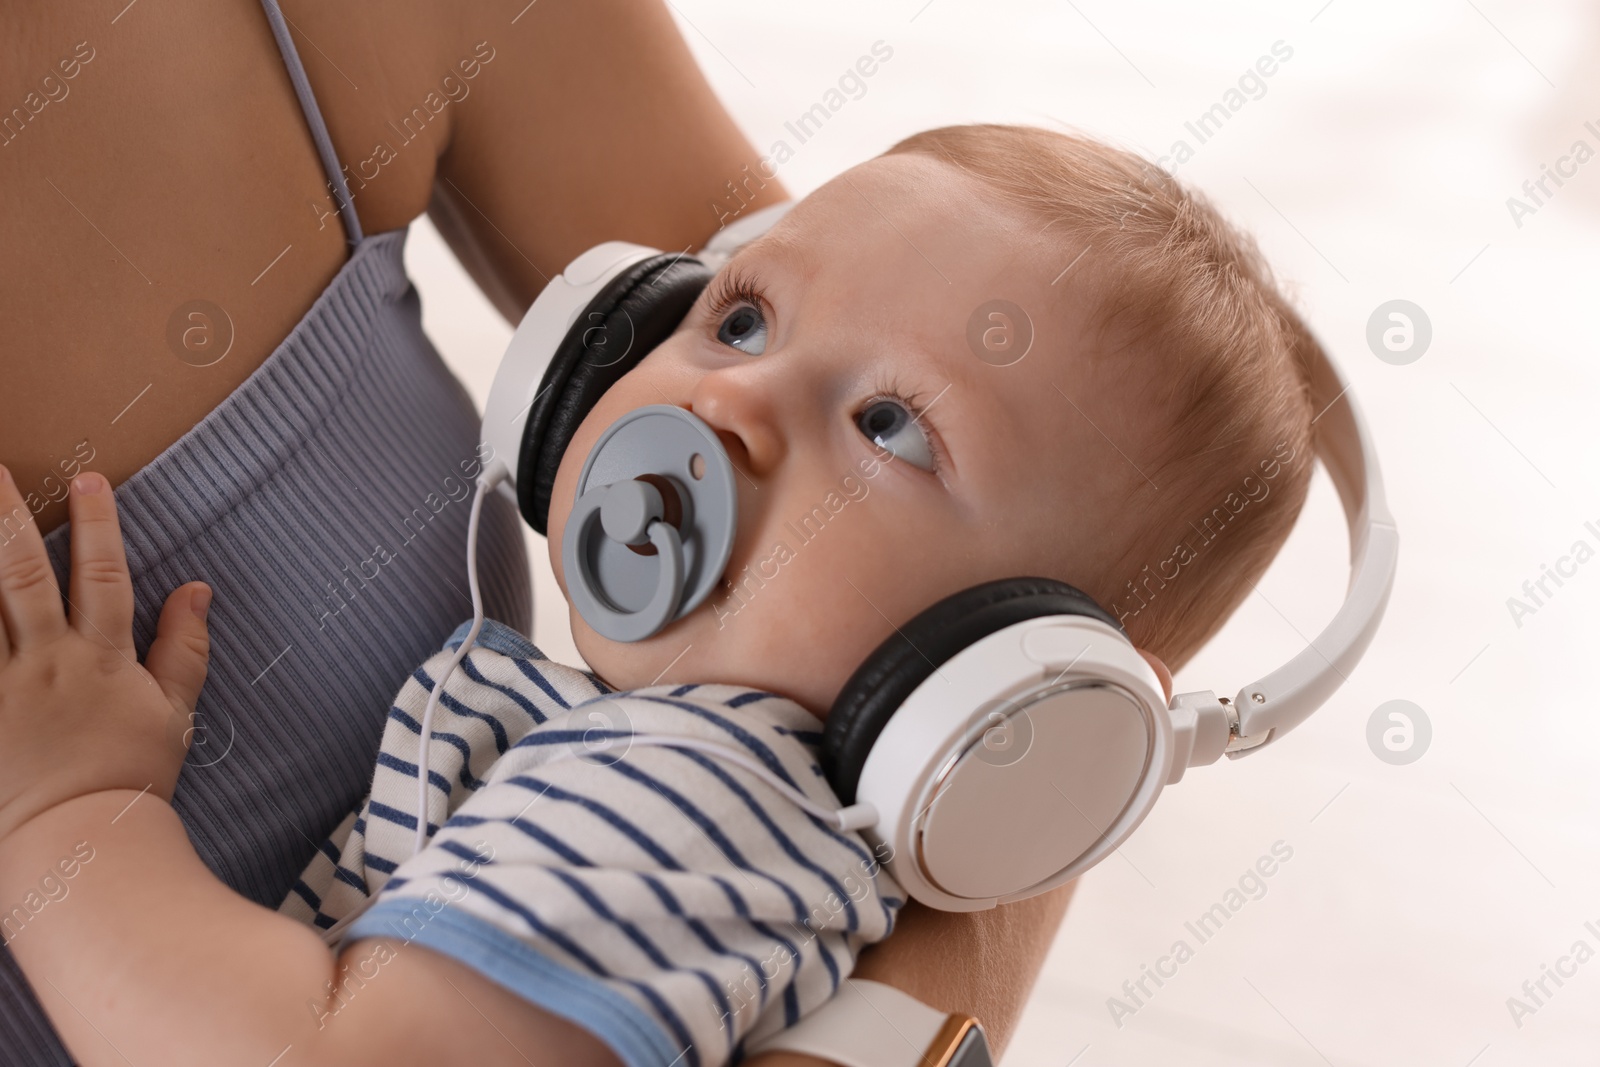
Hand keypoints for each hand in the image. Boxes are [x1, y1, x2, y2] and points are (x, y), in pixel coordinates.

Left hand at [0, 466, 210, 843]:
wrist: (81, 847)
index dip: (99, 526)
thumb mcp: (174, 712)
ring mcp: (1, 690)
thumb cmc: (131, 780)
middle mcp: (46, 664)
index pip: (102, 577)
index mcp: (100, 659)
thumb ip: (184, 647)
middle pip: (21, 576)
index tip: (90, 479)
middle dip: (6, 517)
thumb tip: (197, 589)